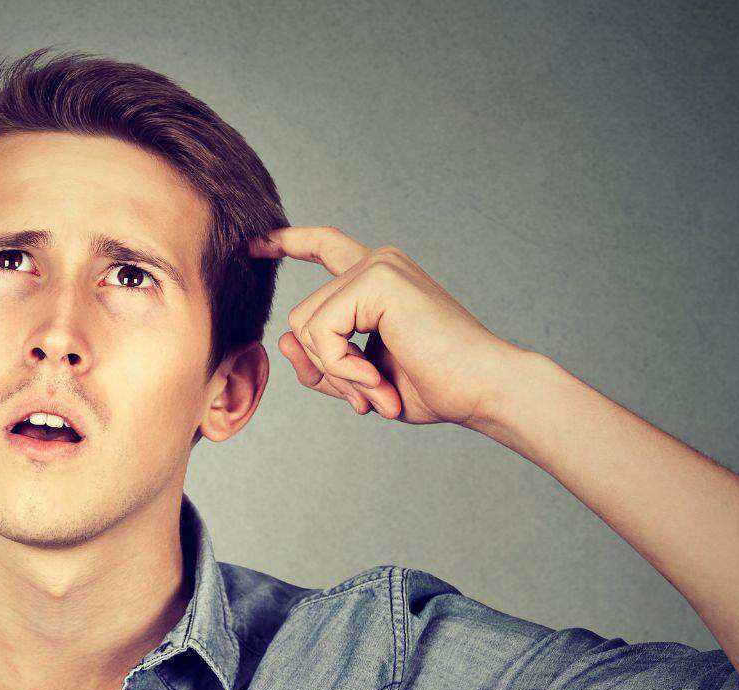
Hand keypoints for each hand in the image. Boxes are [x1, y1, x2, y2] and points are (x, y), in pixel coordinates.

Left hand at [250, 226, 530, 428]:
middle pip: (302, 318)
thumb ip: (321, 361)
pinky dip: (341, 368)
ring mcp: (378, 266)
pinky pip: (321, 332)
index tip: (257, 243)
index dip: (289, 243)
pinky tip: (376, 380)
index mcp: (378, 279)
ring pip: (305, 327)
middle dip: (325, 370)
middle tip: (368, 398)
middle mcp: (377, 262)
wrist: (482, 389)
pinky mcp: (377, 279)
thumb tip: (283, 339)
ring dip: (336, 374)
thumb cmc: (434, 386)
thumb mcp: (360, 379)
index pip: (325, 248)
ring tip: (378, 391)